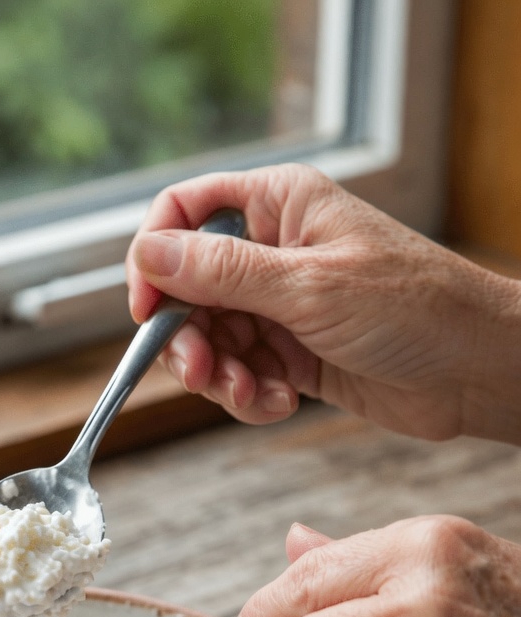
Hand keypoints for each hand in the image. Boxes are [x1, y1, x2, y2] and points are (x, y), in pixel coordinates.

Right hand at [126, 163, 520, 443]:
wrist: (473, 370)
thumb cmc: (413, 308)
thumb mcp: (308, 286)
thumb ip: (221, 272)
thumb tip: (149, 253)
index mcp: (277, 206)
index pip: (183, 213)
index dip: (154, 258)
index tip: (148, 308)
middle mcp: (271, 252)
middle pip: (186, 290)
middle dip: (188, 338)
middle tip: (205, 372)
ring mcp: (278, 305)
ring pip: (209, 340)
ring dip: (221, 376)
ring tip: (255, 393)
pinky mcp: (289, 354)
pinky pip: (240, 374)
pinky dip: (249, 396)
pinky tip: (281, 404)